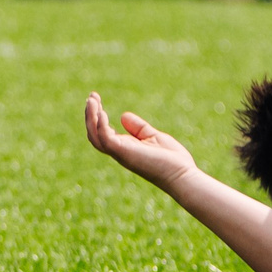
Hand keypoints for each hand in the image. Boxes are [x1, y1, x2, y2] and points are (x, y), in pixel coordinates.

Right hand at [83, 92, 198, 189]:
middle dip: (90, 114)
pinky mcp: (124, 153)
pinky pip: (106, 139)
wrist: (182, 175)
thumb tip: (123, 116)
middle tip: (92, 96)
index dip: (97, 116)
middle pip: (94, 134)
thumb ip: (138, 128)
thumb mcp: (153, 136)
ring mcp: (120, 153)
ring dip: (91, 118)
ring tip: (92, 100)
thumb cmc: (171, 159)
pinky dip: (101, 126)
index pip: (102, 132)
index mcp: (124, 147)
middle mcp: (119, 151)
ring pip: (95, 136)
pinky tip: (103, 113)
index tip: (96, 98)